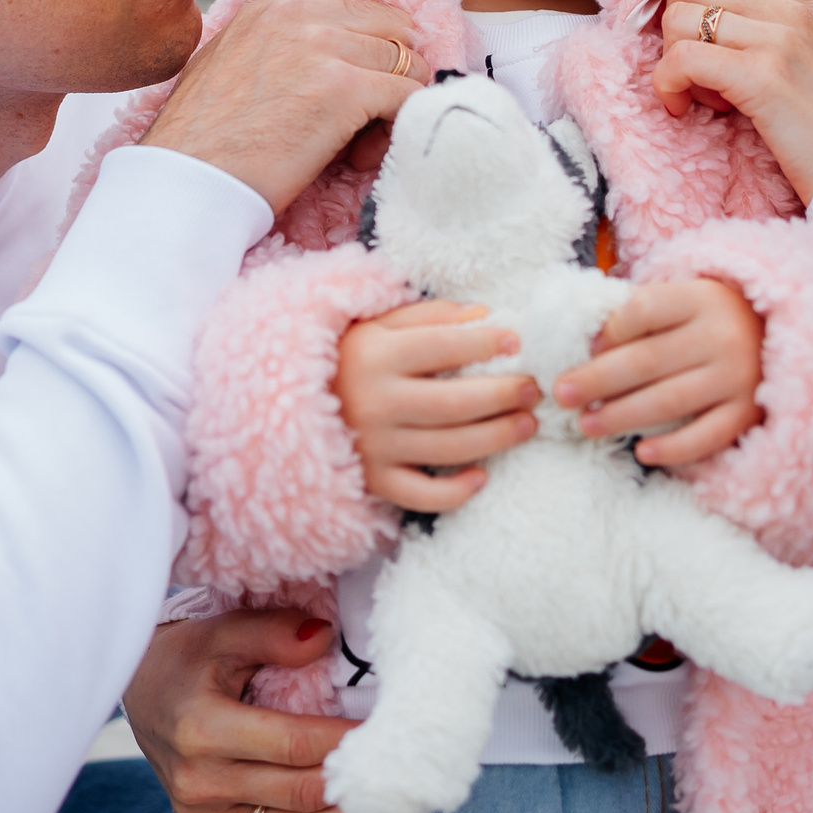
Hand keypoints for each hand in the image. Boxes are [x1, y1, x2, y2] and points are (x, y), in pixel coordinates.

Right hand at [124, 609, 371, 812]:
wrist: (139, 688)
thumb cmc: (188, 656)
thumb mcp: (223, 632)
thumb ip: (273, 634)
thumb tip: (323, 637)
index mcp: (203, 728)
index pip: (295, 743)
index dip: (348, 743)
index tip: (394, 736)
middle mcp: (201, 779)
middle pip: (299, 793)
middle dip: (360, 789)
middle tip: (413, 781)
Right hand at [144, 0, 434, 212]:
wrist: (183, 186)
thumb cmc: (210, 137)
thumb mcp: (240, 59)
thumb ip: (290, 35)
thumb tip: (345, 43)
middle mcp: (299, 8)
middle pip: (393, 22)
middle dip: (388, 68)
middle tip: (349, 116)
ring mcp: (320, 43)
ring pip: (406, 60)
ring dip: (392, 102)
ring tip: (345, 137)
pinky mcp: (341, 87)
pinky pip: (408, 97)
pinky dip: (399, 128)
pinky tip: (359, 150)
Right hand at [334, 301, 539, 512]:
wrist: (278, 406)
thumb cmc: (341, 359)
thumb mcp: (374, 325)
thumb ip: (428, 316)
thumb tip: (484, 316)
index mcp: (373, 355)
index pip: (443, 347)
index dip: (486, 344)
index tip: (517, 342)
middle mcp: (374, 403)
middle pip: (454, 403)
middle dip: (503, 395)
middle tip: (534, 389)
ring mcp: (373, 448)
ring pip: (449, 448)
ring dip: (496, 437)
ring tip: (527, 424)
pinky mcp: (373, 483)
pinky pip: (422, 495)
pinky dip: (456, 492)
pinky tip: (483, 475)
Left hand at [553, 279, 763, 466]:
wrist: (779, 335)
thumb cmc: (711, 319)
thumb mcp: (684, 299)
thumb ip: (643, 314)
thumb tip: (589, 347)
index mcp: (700, 299)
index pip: (643, 311)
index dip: (608, 331)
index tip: (585, 350)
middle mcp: (721, 336)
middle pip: (647, 360)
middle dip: (597, 380)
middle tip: (561, 394)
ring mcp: (737, 377)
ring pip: (668, 401)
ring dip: (621, 416)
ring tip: (585, 425)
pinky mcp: (746, 413)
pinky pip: (705, 436)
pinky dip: (673, 448)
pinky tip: (642, 452)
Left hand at [651, 0, 812, 201]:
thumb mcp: (809, 65)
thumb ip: (770, 35)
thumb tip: (713, 29)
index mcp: (800, 3)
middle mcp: (789, 10)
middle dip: (676, 32)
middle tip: (701, 78)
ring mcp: (778, 39)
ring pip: (678, 20)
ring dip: (673, 65)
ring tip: (706, 99)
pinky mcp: (762, 76)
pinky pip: (680, 60)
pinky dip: (669, 88)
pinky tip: (688, 110)